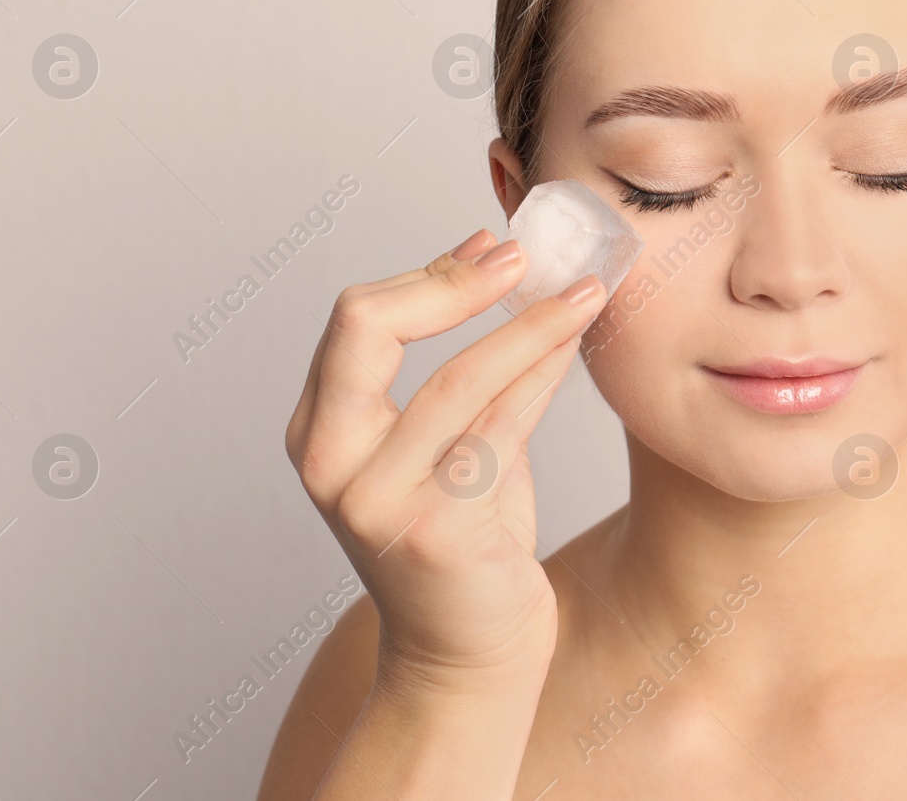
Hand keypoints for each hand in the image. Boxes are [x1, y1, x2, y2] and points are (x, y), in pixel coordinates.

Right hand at [285, 230, 605, 691]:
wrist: (470, 661)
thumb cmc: (466, 546)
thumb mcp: (453, 446)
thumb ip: (471, 376)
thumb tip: (511, 276)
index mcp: (321, 429)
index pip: (357, 318)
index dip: (429, 273)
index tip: (491, 245)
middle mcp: (330, 460)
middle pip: (366, 326)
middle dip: (452, 280)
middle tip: (523, 257)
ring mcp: (375, 498)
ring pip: (453, 378)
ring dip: (528, 325)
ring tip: (585, 292)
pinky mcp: (432, 530)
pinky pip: (498, 430)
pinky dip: (542, 377)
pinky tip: (575, 349)